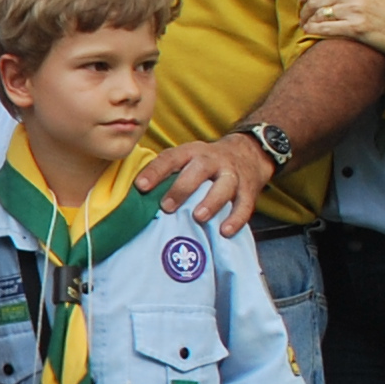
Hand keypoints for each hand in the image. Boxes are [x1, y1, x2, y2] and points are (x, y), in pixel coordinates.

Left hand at [137, 132, 273, 229]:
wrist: (248, 153)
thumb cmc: (206, 163)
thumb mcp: (187, 159)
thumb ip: (168, 173)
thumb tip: (136, 195)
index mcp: (192, 152)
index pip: (171, 158)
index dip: (155, 172)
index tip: (140, 187)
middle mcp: (212, 160)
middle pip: (199, 170)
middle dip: (182, 188)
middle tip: (167, 206)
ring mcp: (232, 174)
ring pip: (224, 186)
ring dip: (211, 201)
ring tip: (198, 217)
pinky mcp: (248, 190)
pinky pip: (244, 205)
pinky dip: (236, 219)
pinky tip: (225, 231)